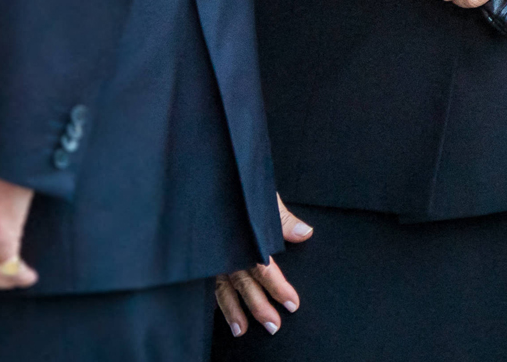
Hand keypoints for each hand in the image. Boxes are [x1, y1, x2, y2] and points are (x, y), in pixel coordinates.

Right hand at [214, 197, 315, 336]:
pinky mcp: (201, 258)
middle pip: (245, 285)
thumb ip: (282, 219)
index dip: (278, 288)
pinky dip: (213, 299)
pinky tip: (217, 312)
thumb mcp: (262, 199)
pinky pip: (206, 283)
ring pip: (223, 289)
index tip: (292, 304)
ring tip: (241, 330)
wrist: (209, 176)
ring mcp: (212, 256)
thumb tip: (305, 234)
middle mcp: (227, 251)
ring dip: (232, 311)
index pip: (264, 269)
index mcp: (245, 239)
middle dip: (258, 307)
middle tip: (273, 327)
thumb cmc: (237, 186)